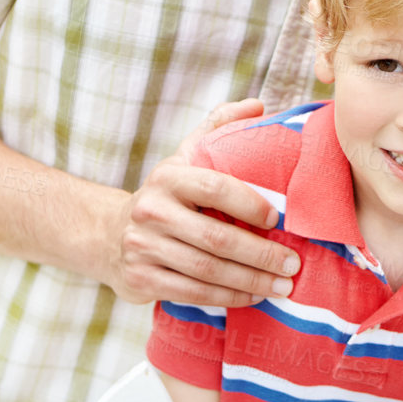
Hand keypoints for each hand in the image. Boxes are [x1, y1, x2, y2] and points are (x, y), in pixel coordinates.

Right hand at [102, 99, 300, 306]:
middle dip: (260, 254)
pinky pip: (192, 292)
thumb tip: (258, 105)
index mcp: (168, 176)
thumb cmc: (166, 194)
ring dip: (250, 280)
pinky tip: (253, 295)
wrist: (109, 235)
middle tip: (292, 263)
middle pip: (215, 238)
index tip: (279, 219)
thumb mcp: (186, 154)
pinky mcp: (141, 278)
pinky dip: (228, 296)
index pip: (214, 187)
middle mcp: (152, 210)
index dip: (250, 204)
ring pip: (206, 270)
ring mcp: (143, 247)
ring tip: (282, 285)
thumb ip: (220, 125)